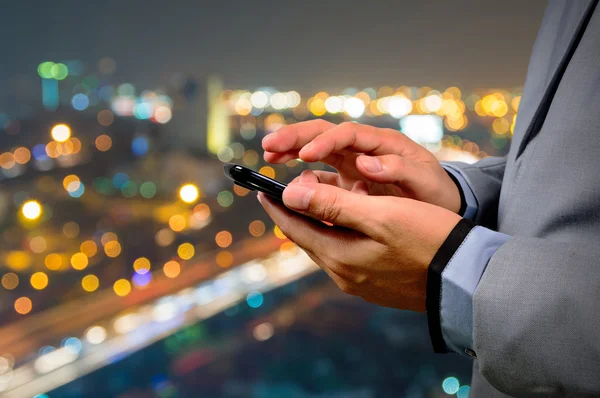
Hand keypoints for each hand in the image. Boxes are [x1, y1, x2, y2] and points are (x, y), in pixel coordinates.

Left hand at [257, 171, 461, 311]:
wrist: (466, 279)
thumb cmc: (428, 240)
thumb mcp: (380, 214)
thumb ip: (332, 205)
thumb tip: (290, 195)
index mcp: (339, 256)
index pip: (295, 228)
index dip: (278, 205)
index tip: (262, 190)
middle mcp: (344, 275)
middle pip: (309, 238)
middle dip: (296, 212)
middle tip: (289, 190)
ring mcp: (360, 283)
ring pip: (327, 246)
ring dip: (320, 223)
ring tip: (320, 201)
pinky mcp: (377, 285)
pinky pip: (346, 255)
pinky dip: (340, 235)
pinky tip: (350, 225)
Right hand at [262, 119, 461, 212]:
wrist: (442, 208)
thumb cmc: (436, 193)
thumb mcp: (425, 181)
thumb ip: (399, 170)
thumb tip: (365, 164)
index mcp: (382, 143)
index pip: (346, 134)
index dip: (324, 142)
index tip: (304, 155)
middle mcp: (363, 149)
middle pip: (324, 134)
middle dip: (296, 137)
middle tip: (269, 145)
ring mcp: (353, 165)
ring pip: (316, 151)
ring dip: (292, 151)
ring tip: (269, 155)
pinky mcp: (348, 183)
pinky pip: (321, 177)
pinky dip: (302, 177)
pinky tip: (287, 186)